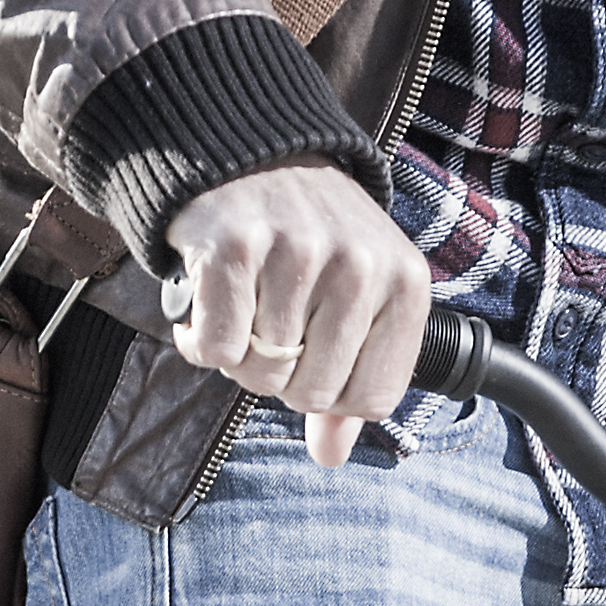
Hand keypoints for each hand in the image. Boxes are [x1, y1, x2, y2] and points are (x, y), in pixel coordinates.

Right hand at [166, 165, 433, 469]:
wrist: (251, 151)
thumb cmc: (311, 235)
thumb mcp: (359, 296)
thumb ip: (353, 377)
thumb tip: (330, 455)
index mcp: (404, 284)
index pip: (371, 399)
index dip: (333, 395)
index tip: (315, 356)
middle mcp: (359, 267)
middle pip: (311, 393)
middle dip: (281, 376)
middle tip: (270, 325)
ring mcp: (298, 254)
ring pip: (260, 373)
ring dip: (238, 356)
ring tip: (244, 306)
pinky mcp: (234, 247)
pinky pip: (214, 348)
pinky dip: (201, 340)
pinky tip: (209, 302)